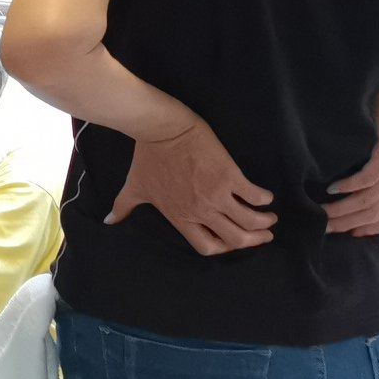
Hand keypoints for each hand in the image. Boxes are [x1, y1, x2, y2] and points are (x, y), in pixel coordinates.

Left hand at [107, 116, 275, 254]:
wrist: (162, 129)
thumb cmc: (147, 157)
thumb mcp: (134, 187)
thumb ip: (123, 207)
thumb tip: (108, 220)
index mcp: (180, 217)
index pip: (208, 247)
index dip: (224, 248)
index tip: (232, 241)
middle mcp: (200, 211)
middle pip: (235, 239)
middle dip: (253, 241)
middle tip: (264, 235)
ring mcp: (216, 195)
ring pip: (249, 221)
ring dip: (264, 223)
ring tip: (269, 218)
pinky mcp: (229, 176)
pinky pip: (255, 196)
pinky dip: (264, 199)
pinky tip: (266, 196)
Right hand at [325, 83, 378, 236]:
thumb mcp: (377, 160)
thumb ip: (367, 179)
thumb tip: (340, 196)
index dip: (364, 229)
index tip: (339, 231)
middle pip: (371, 212)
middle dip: (344, 223)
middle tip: (321, 227)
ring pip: (368, 199)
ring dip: (342, 208)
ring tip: (322, 211)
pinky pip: (368, 177)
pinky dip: (349, 185)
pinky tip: (332, 188)